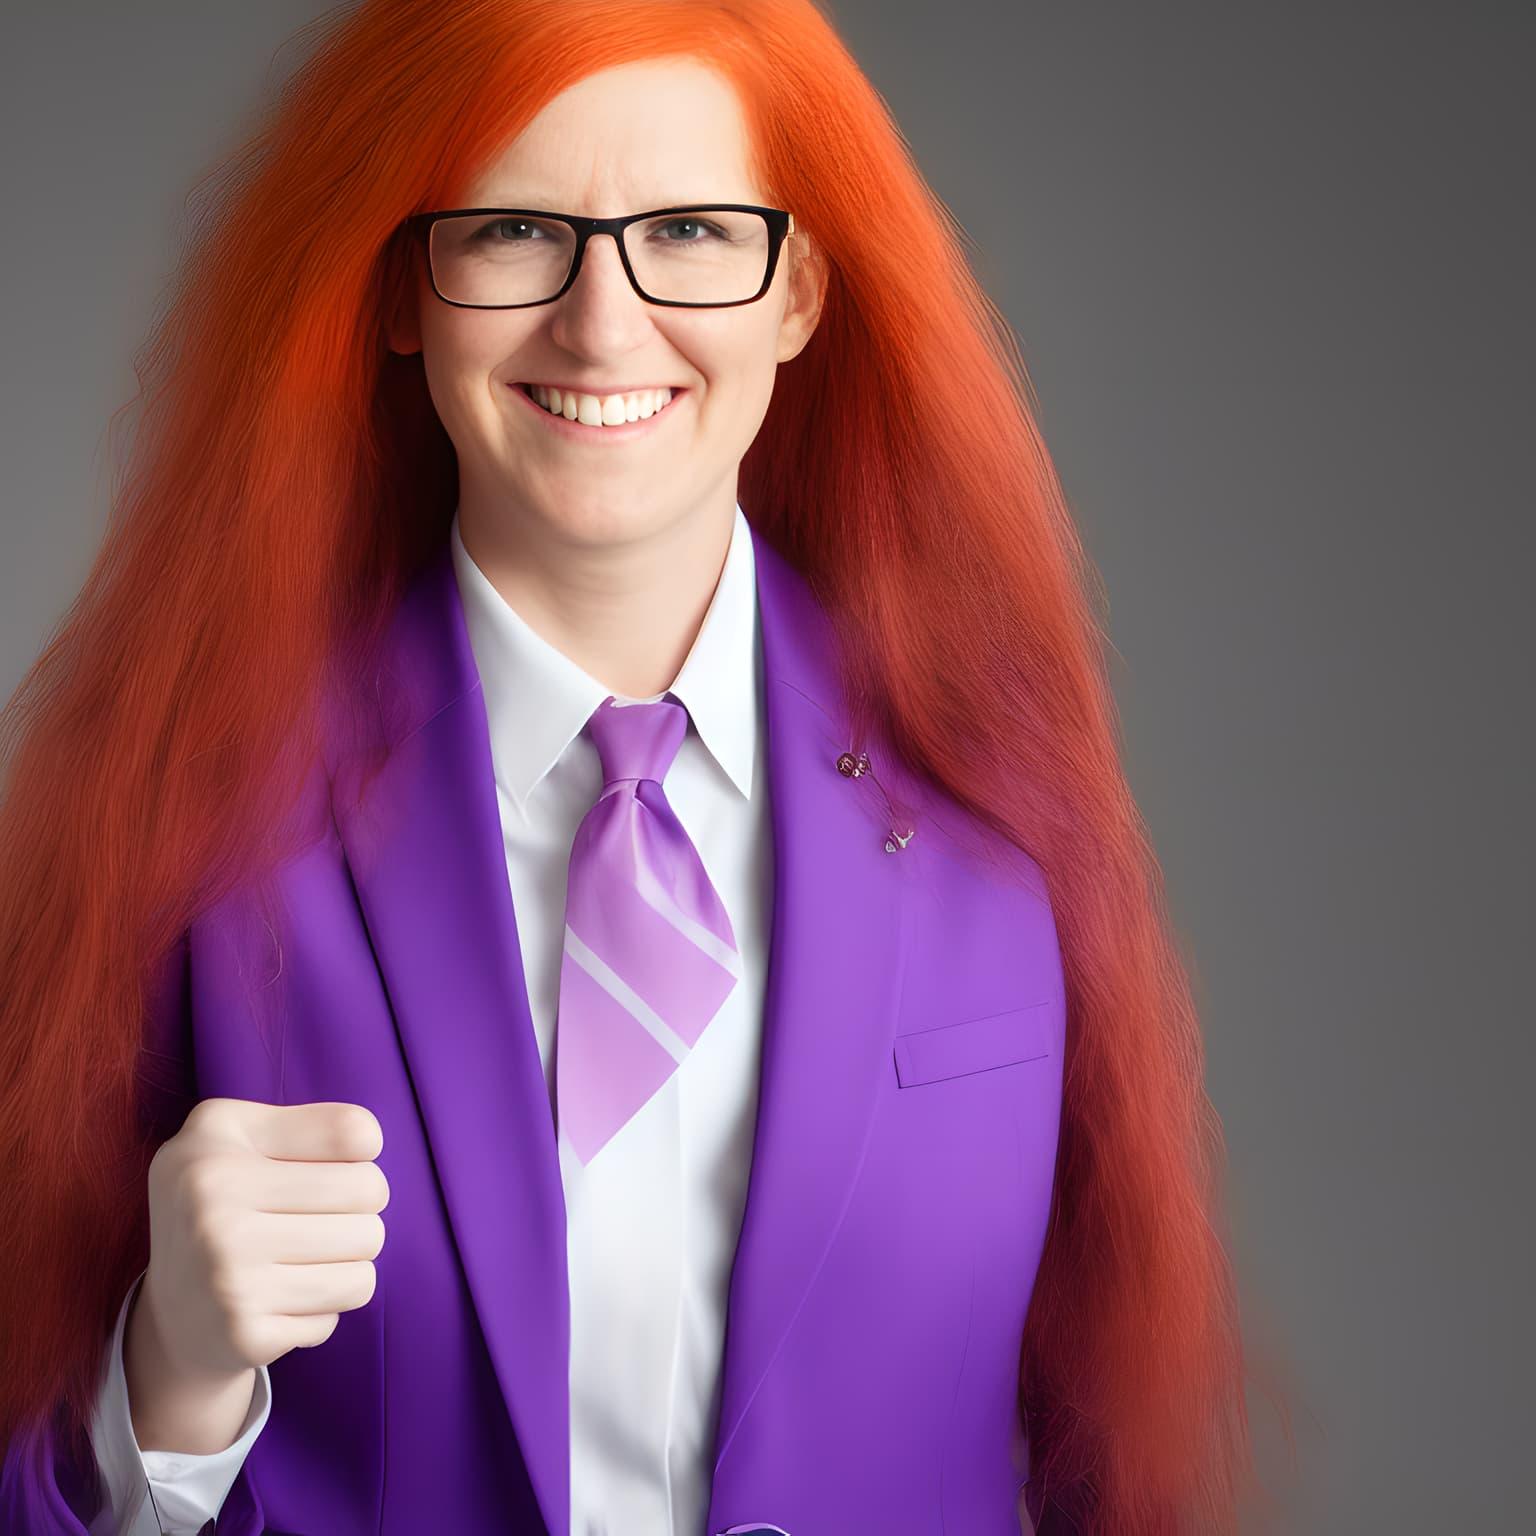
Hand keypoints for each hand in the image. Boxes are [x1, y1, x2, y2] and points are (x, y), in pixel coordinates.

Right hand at [125, 1098, 387, 1450]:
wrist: (169, 1315)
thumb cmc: (225, 1203)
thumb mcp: (242, 1136)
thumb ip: (315, 1122)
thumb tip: (368, 1141)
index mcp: (214, 1148)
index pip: (352, 1132)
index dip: (359, 1152)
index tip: (328, 1169)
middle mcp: (213, 1210)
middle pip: (370, 1192)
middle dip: (360, 1207)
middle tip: (319, 1221)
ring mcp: (227, 1277)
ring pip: (365, 1255)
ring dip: (349, 1260)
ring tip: (304, 1260)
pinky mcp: (247, 1334)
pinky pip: (342, 1306)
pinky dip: (326, 1303)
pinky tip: (284, 1299)